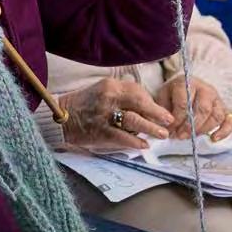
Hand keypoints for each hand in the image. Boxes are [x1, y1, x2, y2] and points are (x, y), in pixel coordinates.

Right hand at [59, 78, 175, 150]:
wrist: (61, 117)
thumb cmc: (85, 104)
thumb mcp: (102, 90)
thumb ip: (123, 94)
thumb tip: (147, 106)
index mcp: (110, 86)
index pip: (138, 91)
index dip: (152, 102)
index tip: (161, 110)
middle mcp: (108, 98)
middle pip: (139, 104)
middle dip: (157, 113)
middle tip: (169, 121)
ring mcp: (104, 115)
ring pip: (134, 120)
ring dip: (151, 128)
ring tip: (162, 134)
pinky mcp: (100, 132)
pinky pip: (123, 137)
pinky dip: (135, 142)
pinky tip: (144, 145)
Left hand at [155, 74, 231, 141]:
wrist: (186, 86)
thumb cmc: (173, 94)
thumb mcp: (162, 97)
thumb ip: (162, 110)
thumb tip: (164, 126)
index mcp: (187, 84)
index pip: (184, 103)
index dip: (177, 119)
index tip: (169, 130)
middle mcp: (205, 89)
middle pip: (202, 110)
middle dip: (190, 126)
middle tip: (180, 136)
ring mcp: (217, 98)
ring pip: (216, 116)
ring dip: (203, 130)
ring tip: (190, 137)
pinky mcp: (224, 108)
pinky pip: (230, 120)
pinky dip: (224, 131)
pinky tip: (214, 139)